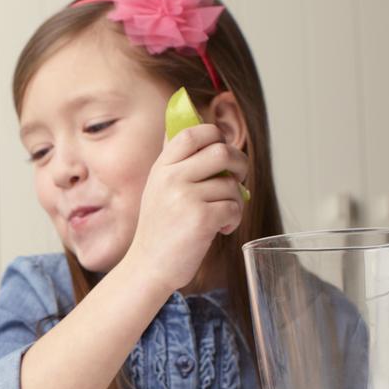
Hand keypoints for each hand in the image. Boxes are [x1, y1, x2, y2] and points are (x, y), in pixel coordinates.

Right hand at [124, 123, 248, 293]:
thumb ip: (175, 161)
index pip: (193, 133)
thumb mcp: (158, 189)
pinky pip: (234, 207)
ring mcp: (185, 197)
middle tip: (238, 178)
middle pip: (222, 151)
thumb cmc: (159, 230)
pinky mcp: (201, 219)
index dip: (215, 135)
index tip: (222, 149)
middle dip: (240, 164)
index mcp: (161, 167)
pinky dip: (234, 219)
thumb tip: (189, 121)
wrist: (149, 267)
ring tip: (223, 215)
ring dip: (236, 201)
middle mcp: (171, 178)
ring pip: (232, 184)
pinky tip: (221, 229)